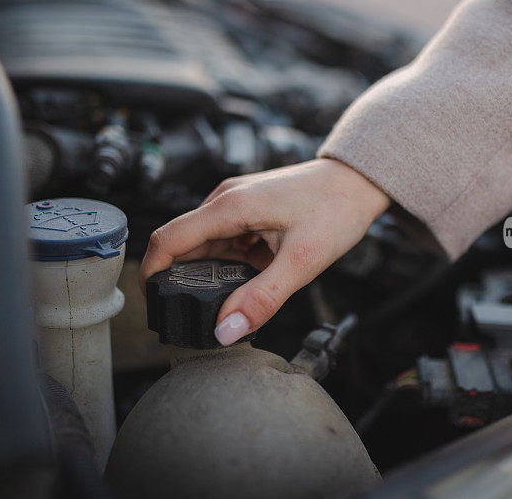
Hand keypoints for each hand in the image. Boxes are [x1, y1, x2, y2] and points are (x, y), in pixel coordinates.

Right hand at [139, 158, 390, 345]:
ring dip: (210, 273)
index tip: (154, 306)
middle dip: (183, 281)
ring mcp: (236, 203)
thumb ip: (262, 298)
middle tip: (195, 316)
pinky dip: (230, 263)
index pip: (168, 240)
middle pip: (184, 244)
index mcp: (230, 207)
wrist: (359, 180)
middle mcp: (225, 200)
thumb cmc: (336, 209)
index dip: (151, 275)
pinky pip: (226, 240)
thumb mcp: (302, 261)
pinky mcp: (249, 209)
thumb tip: (225, 330)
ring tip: (228, 301)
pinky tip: (249, 278)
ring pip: (206, 245)